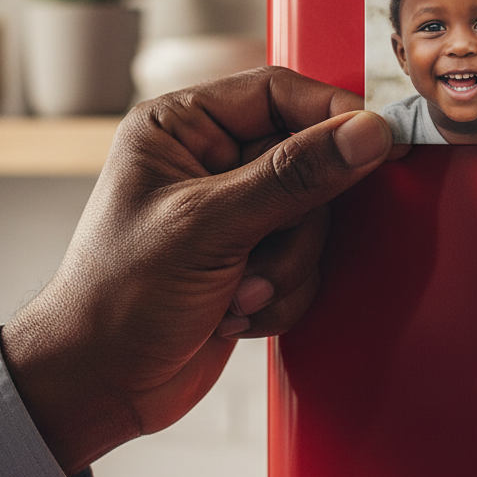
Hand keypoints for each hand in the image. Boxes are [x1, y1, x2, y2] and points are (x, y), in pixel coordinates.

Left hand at [0, 66, 395, 473]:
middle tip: (257, 256)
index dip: (331, 116)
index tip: (377, 145)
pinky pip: (306, 261)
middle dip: (294, 225)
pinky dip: (282, 294)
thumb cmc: (118, 295)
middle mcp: (209, 160)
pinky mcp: (250, 257)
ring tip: (237, 295)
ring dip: (285, 267)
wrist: (100, 383)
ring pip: (313, 218)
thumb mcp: (208, 227)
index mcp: (181, 126)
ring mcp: (233, 211)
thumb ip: (292, 178)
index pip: (278, 92)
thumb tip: (365, 134)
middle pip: (307, 160)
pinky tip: (234, 314)